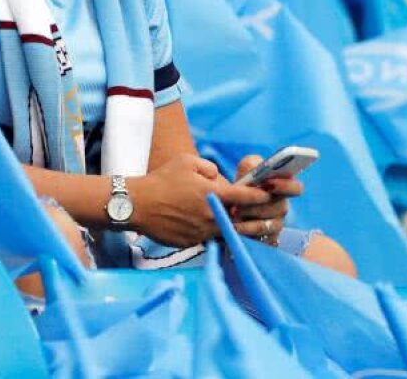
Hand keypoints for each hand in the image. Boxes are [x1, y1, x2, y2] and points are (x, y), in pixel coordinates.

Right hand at [126, 154, 269, 247]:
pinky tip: (219, 233)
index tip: (269, 196)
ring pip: (226, 233)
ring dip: (237, 231)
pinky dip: (215, 236)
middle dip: (255, 221)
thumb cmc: (162, 179)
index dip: (261, 196)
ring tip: (248, 228)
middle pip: (241, 223)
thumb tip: (221, 180)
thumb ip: (210, 169)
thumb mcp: (188, 162)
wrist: (137, 204)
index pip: (245, 197)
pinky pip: (208, 240)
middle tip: (268, 219)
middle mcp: (211, 217)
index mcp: (213, 195)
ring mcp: (201, 233)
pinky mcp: (190, 243)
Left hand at [229, 154, 303, 244]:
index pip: (296, 188)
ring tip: (231, 215)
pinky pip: (259, 238)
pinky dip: (245, 232)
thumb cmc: (243, 184)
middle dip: (256, 206)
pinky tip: (234, 227)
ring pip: (266, 225)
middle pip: (278, 208)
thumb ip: (251, 165)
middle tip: (237, 204)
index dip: (285, 186)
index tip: (268, 183)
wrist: (231, 206)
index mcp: (284, 187)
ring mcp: (276, 224)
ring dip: (247, 219)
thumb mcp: (246, 169)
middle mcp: (283, 207)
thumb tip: (255, 171)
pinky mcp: (267, 239)